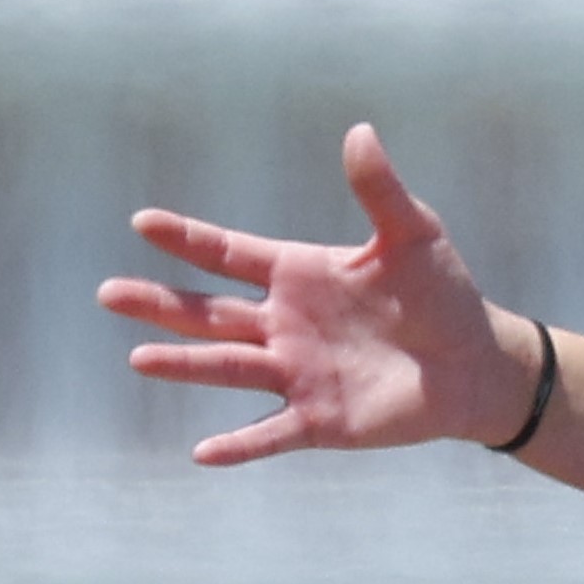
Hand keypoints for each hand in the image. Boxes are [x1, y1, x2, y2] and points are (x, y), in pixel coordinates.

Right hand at [99, 124, 531, 467]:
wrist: (475, 362)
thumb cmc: (442, 293)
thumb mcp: (413, 234)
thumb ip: (380, 189)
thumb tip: (359, 131)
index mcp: (298, 274)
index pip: (229, 254)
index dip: (188, 238)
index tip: (142, 221)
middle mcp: (284, 323)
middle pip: (210, 313)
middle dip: (160, 303)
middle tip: (108, 292)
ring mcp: (296, 372)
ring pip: (228, 367)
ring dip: (185, 364)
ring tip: (138, 358)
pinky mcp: (319, 418)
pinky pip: (271, 433)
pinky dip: (239, 444)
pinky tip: (202, 452)